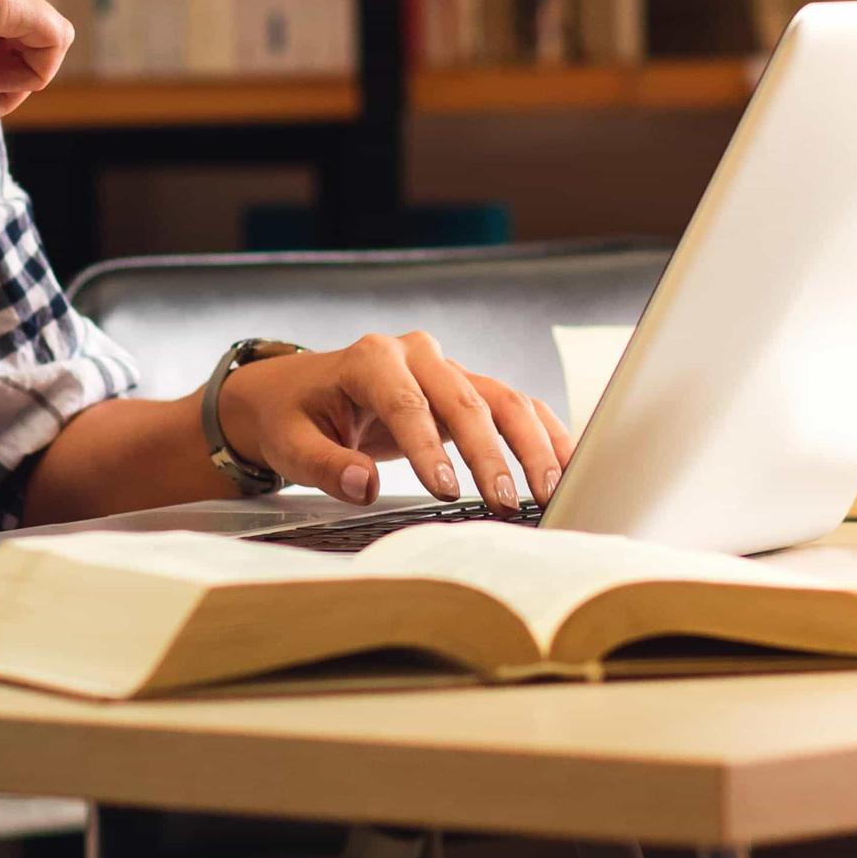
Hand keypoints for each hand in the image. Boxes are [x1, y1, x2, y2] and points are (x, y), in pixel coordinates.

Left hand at [216, 331, 574, 510]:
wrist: (296, 394)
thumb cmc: (294, 417)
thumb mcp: (292, 445)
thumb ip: (326, 465)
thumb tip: (364, 486)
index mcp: (370, 359)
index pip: (406, 403)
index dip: (428, 448)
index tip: (445, 490)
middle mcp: (416, 355)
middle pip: (465, 400)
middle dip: (490, 454)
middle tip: (505, 502)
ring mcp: (446, 369)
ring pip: (501, 399)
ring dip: (530, 445)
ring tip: (548, 490)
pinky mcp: (464, 390)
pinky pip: (513, 407)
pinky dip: (541, 434)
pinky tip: (564, 465)